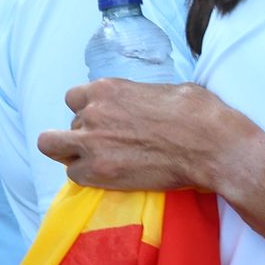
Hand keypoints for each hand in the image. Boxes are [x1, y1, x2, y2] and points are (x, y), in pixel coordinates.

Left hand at [37, 79, 259, 193]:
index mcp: (108, 88)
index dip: (88, 110)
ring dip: (72, 153)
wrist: (211, 145)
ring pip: (52, 147)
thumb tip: (144, 103)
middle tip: (107, 144)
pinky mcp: (99, 173)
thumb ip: (140, 96)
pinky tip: (110, 175)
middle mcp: (92, 113)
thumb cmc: (198, 112)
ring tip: (97, 161)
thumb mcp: (167, 89)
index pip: (74, 97)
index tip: (104, 120)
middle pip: (68, 124)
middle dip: (84, 134)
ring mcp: (92, 144)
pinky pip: (74, 175)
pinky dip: (87, 176)